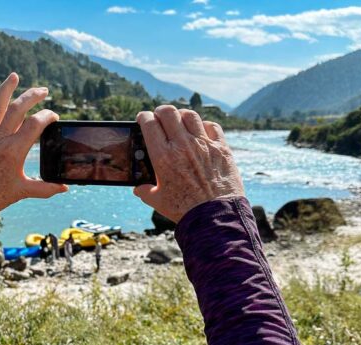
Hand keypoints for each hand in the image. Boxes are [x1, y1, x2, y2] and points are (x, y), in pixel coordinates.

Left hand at [0, 73, 67, 219]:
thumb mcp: (23, 192)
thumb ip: (45, 188)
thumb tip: (65, 188)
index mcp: (15, 150)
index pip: (35, 124)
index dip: (47, 116)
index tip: (54, 117)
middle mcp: (1, 138)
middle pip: (19, 109)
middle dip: (33, 97)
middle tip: (44, 91)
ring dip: (7, 89)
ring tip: (14, 76)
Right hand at [134, 106, 243, 222]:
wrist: (215, 217)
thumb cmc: (184, 210)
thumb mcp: (158, 201)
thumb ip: (146, 191)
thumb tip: (139, 188)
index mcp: (163, 157)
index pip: (149, 123)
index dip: (144, 117)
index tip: (143, 118)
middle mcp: (182, 145)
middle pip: (168, 112)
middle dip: (160, 111)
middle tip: (160, 117)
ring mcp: (203, 145)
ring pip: (190, 115)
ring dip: (182, 115)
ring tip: (180, 121)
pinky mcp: (221, 148)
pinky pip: (212, 126)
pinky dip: (204, 126)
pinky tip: (201, 132)